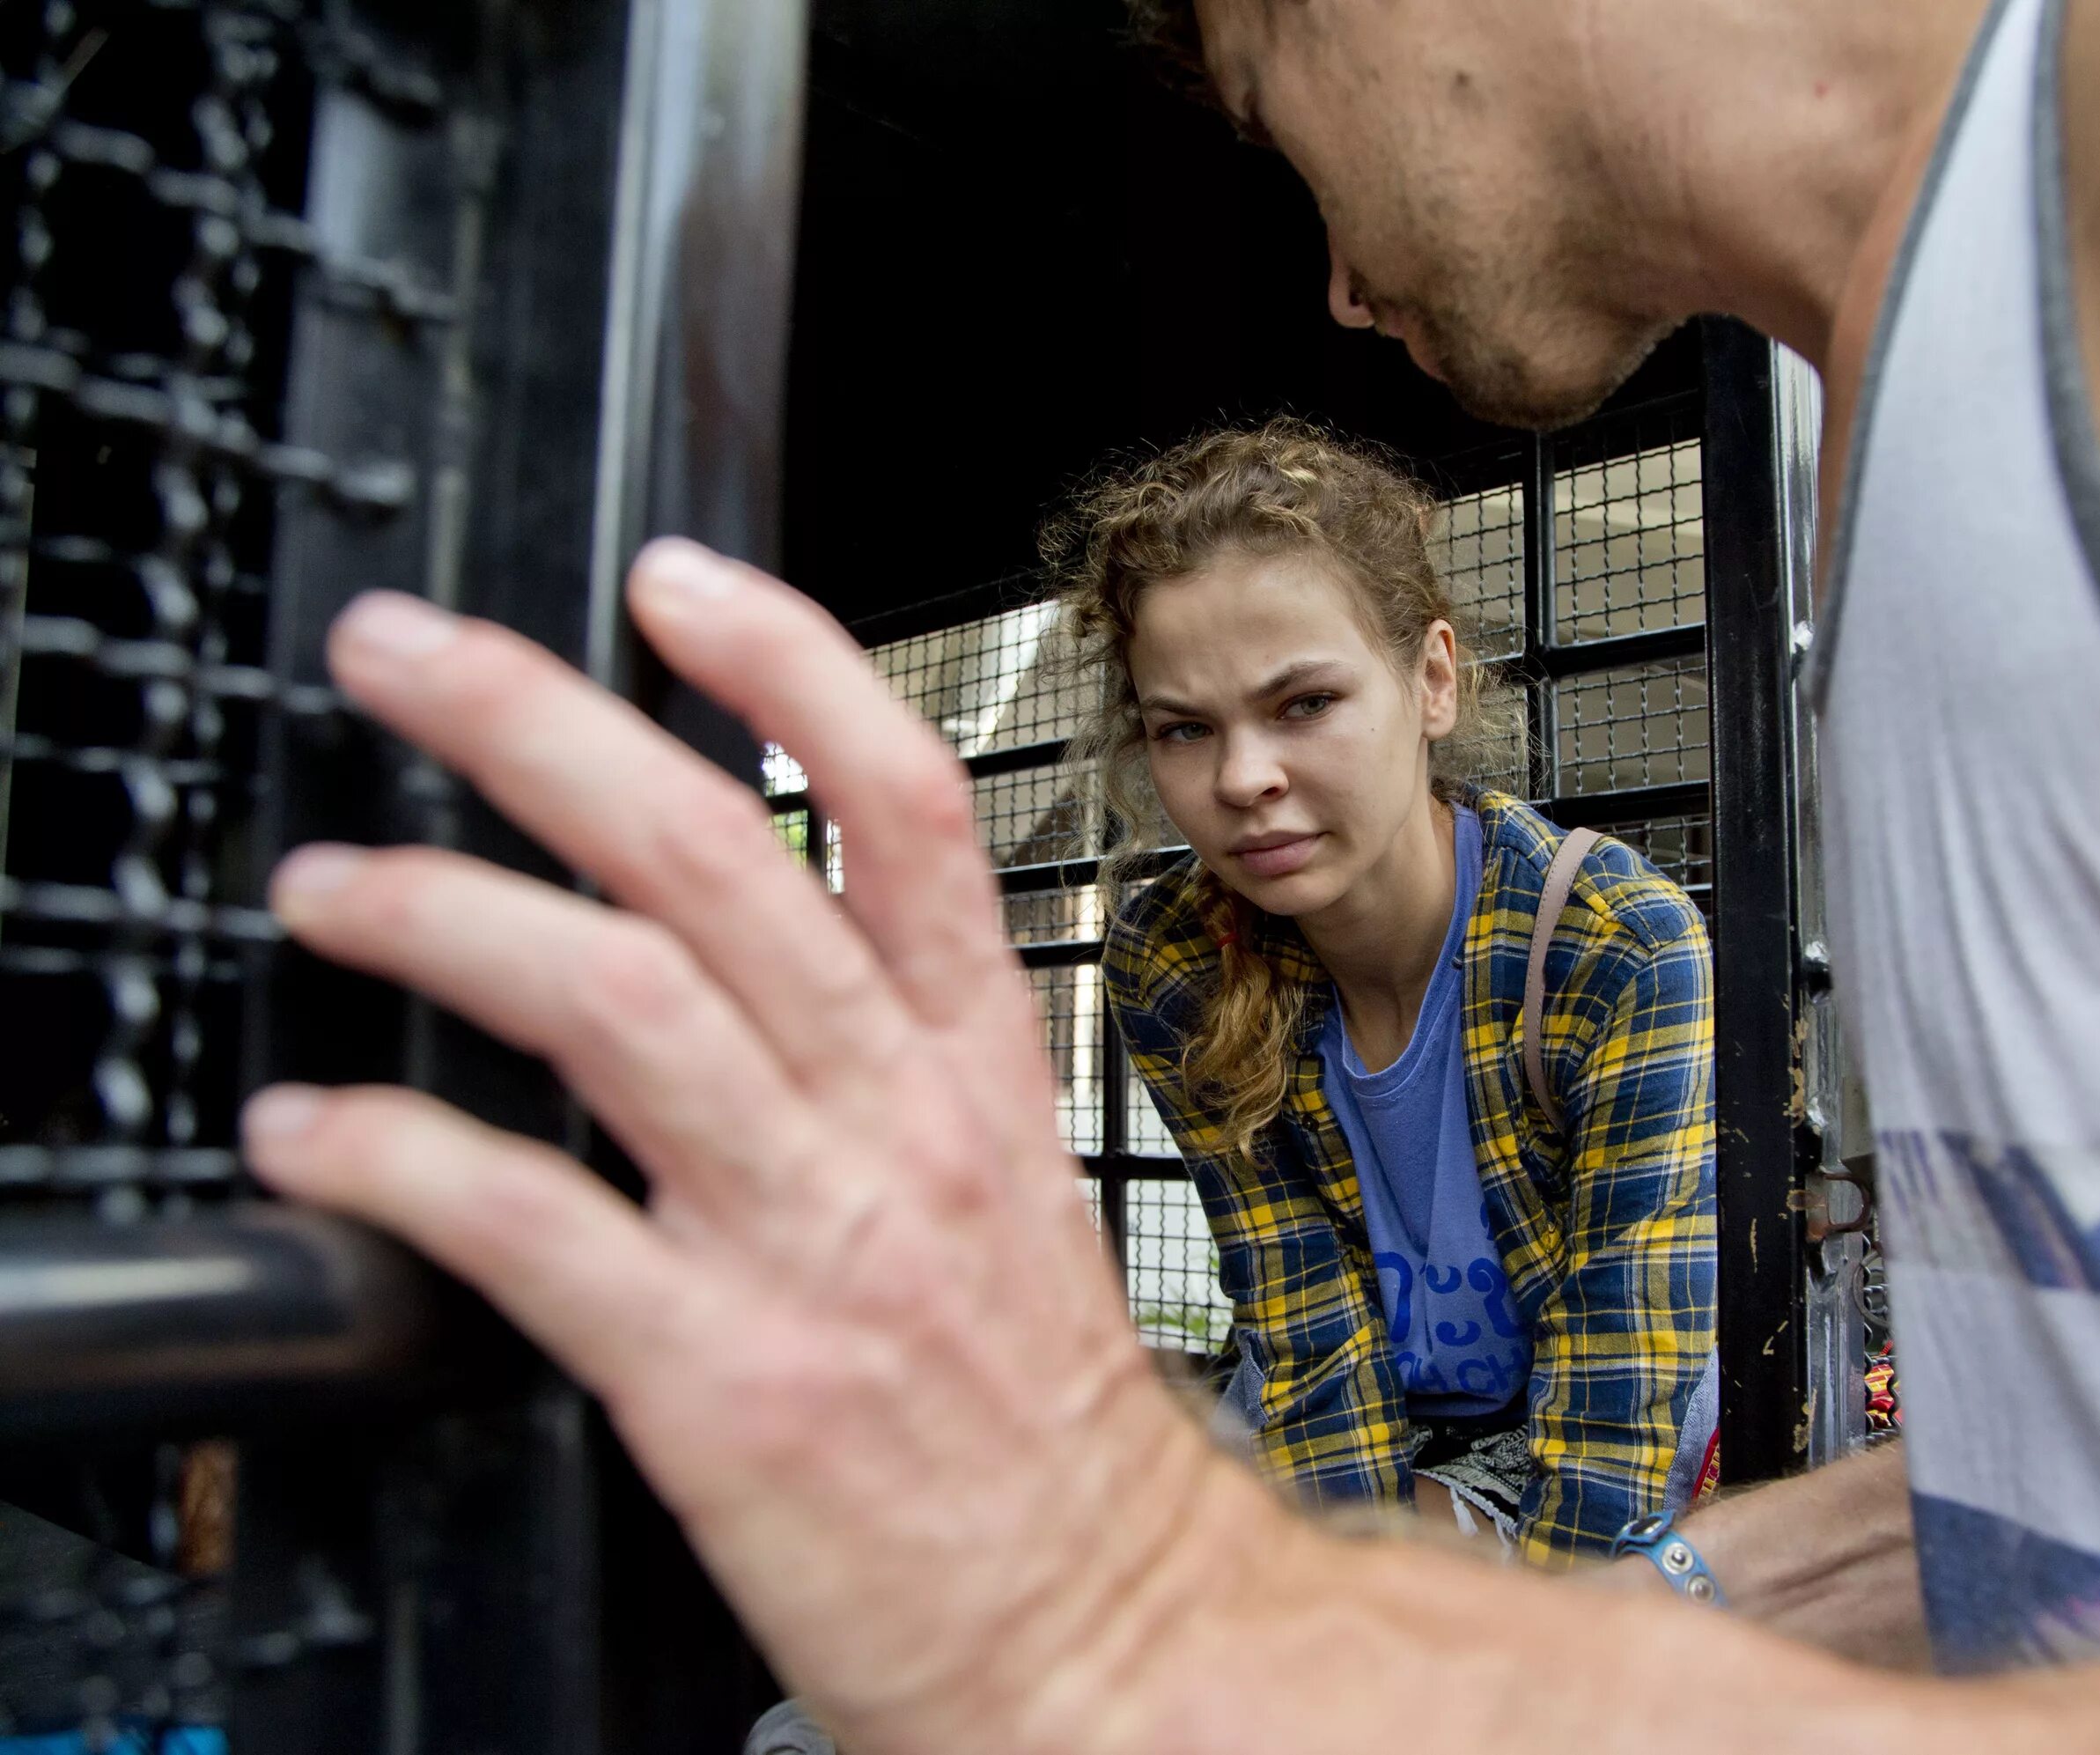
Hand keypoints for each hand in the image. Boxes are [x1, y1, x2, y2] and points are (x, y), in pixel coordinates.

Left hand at [239, 541, 1276, 1751]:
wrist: (1100, 1628)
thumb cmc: (1034, 1423)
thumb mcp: (1001, 1198)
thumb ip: (882, 1073)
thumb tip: (738, 969)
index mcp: (976, 1070)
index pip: (900, 807)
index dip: (783, 664)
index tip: (672, 581)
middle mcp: (897, 1124)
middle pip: (714, 856)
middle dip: (537, 722)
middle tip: (403, 656)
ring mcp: (811, 1243)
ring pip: (613, 1002)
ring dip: (437, 916)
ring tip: (323, 889)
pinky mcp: (719, 1376)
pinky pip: (526, 1228)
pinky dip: (391, 1160)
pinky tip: (308, 1136)